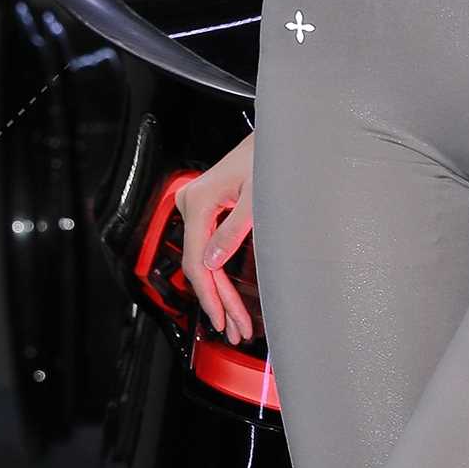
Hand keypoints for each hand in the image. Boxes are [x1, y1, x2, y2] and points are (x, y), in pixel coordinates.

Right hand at [177, 132, 254, 339]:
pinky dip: (220, 274)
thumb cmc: (270, 158)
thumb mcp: (257, 198)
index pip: (196, 261)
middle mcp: (191, 204)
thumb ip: (233, 231)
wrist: (277, 137)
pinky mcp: (207, 210)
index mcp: (198, 202)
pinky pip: (209, 248)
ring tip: (235, 323)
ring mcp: (197, 207)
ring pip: (204, 260)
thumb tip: (212, 263)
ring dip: (220, 292)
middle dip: (218, 301)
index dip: (210, 296)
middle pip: (199, 265)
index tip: (223, 320)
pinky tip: (228, 297)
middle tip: (235, 330)